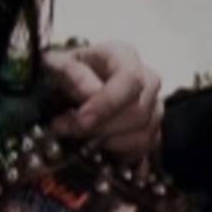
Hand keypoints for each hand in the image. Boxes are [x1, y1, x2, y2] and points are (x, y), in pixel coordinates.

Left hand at [41, 38, 162, 159]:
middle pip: (138, 112)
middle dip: (101, 129)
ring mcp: (153, 106)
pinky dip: (120, 155)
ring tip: (81, 139)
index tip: (81, 120)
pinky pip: (145, 150)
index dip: (108, 104)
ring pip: (144, 135)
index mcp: (124, 56)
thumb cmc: (67, 72)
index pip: (130, 80)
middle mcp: (146, 79)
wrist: (72, 85)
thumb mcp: (58, 63)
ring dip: (108, 144)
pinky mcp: (152, 129)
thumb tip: (89, 92)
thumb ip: (71, 72)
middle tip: (69, 131)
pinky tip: (100, 149)